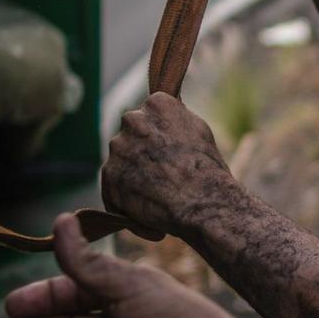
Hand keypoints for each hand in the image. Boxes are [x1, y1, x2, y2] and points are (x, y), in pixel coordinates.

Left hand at [101, 92, 232, 238]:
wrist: (202, 202)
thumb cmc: (208, 170)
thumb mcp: (199, 131)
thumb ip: (176, 119)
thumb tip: (167, 118)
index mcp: (157, 104)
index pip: (148, 115)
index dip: (158, 137)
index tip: (169, 153)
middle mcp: (133, 120)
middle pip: (131, 136)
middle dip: (142, 153)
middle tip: (163, 175)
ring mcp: (119, 148)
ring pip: (121, 161)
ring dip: (134, 176)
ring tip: (158, 197)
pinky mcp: (110, 175)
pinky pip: (113, 188)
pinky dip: (126, 202)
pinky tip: (149, 214)